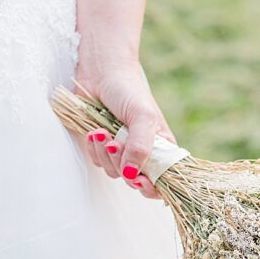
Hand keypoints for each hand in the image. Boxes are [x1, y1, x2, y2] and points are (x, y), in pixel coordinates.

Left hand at [75, 58, 173, 199]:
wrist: (100, 71)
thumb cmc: (129, 90)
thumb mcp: (143, 118)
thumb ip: (141, 148)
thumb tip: (131, 175)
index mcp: (162, 148)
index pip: (164, 181)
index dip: (152, 187)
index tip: (140, 180)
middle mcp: (144, 153)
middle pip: (136, 180)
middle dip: (123, 166)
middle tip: (117, 145)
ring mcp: (123, 150)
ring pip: (114, 172)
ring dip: (106, 154)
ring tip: (103, 131)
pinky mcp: (103, 146)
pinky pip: (98, 161)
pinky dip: (95, 148)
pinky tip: (95, 131)